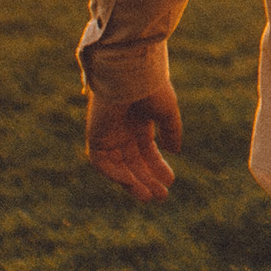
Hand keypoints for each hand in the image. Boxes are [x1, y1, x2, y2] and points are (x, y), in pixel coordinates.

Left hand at [86, 81, 181, 202]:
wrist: (130, 73)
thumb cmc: (150, 87)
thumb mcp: (166, 111)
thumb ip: (171, 130)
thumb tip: (175, 150)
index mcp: (139, 122)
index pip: (147, 151)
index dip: (158, 167)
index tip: (170, 181)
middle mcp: (122, 130)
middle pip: (134, 162)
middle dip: (147, 179)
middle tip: (161, 196)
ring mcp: (108, 134)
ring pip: (119, 166)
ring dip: (133, 182)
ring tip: (149, 196)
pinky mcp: (96, 136)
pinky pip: (103, 162)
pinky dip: (116, 174)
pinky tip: (131, 183)